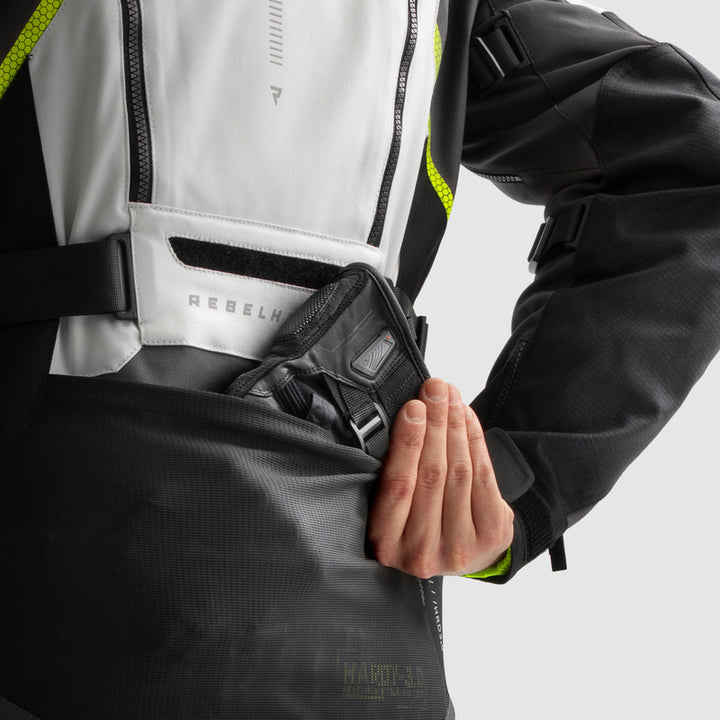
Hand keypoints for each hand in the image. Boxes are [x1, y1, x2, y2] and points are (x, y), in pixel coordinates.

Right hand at [367, 378, 513, 577]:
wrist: (454, 556)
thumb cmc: (413, 523)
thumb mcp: (390, 510)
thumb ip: (393, 473)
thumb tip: (407, 415)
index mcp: (386, 543)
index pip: (399, 485)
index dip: (408, 442)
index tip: (413, 407)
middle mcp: (421, 552)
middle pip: (433, 474)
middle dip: (435, 424)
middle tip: (436, 389)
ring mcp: (459, 548)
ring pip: (459, 472)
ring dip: (455, 427)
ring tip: (450, 397)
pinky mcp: (490, 537)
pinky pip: (484, 478)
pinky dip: (475, 441)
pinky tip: (466, 418)